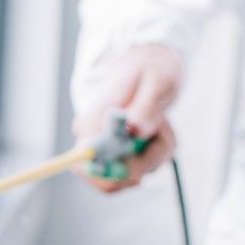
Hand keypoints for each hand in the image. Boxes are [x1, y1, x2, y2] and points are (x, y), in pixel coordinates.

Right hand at [72, 43, 181, 193]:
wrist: (149, 64)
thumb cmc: (151, 68)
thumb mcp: (155, 80)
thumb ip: (145, 107)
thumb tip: (134, 131)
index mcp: (92, 120)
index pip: (84, 162)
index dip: (113, 171)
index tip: (141, 154)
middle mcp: (91, 139)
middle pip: (109, 180)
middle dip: (145, 162)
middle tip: (160, 130)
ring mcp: (103, 150)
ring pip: (131, 176)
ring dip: (157, 154)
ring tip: (161, 123)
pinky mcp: (117, 156)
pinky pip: (140, 170)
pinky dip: (158, 154)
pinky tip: (158, 130)